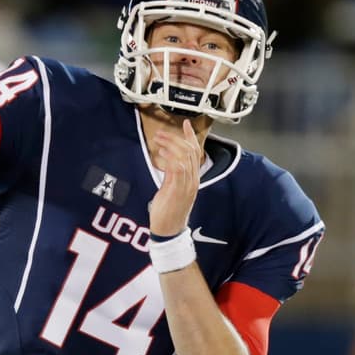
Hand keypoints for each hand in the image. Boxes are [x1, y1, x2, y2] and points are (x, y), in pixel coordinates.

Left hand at [148, 120, 202, 236]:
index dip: (191, 137)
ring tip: (158, 140)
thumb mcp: (171, 188)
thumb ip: (172, 174)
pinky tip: (161, 153)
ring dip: (171, 145)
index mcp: (193, 178)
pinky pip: (178, 169)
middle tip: (161, 133)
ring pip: (185, 157)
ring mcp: (187, 185)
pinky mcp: (179, 190)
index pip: (196, 153)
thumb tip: (167, 160)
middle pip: (191, 151)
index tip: (186, 124)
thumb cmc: (168, 211)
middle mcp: (193, 180)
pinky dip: (170, 158)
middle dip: (176, 138)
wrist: (169, 230)